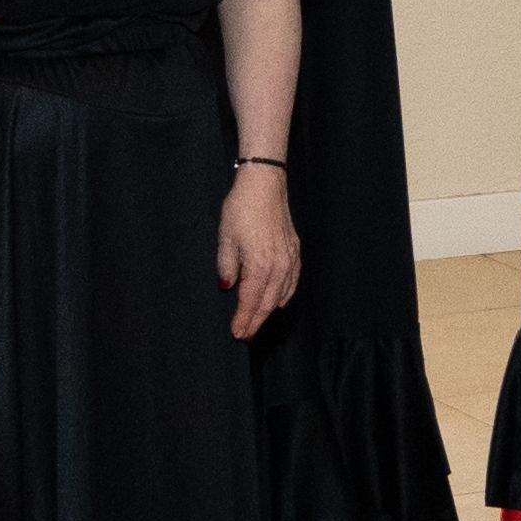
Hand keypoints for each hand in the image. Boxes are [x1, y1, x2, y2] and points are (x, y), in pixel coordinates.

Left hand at [217, 165, 301, 336]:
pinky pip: (292, 281)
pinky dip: (284, 295)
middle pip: (267, 303)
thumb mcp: (225, 238)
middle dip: (255, 321)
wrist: (264, 185)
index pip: (250, 301)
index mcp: (260, 265)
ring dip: (269, 311)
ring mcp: (290, 259)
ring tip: (258, 322)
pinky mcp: (295, 251)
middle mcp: (279, 266)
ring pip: (281, 295)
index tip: (236, 333)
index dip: (243, 319)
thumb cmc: (241, 209)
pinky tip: (278, 301)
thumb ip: (226, 266)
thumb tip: (227, 286)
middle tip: (245, 335)